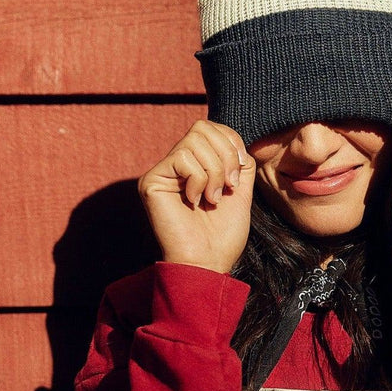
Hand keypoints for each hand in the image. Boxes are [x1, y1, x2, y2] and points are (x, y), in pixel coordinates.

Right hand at [138, 120, 255, 272]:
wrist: (208, 263)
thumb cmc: (223, 236)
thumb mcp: (241, 192)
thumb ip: (239, 162)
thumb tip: (234, 139)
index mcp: (196, 166)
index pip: (212, 129)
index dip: (232, 143)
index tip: (239, 176)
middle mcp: (175, 166)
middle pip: (202, 127)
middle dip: (225, 155)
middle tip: (229, 186)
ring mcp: (162, 172)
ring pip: (193, 140)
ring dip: (214, 171)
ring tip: (213, 199)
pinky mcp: (151, 181)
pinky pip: (182, 158)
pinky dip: (199, 180)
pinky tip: (195, 202)